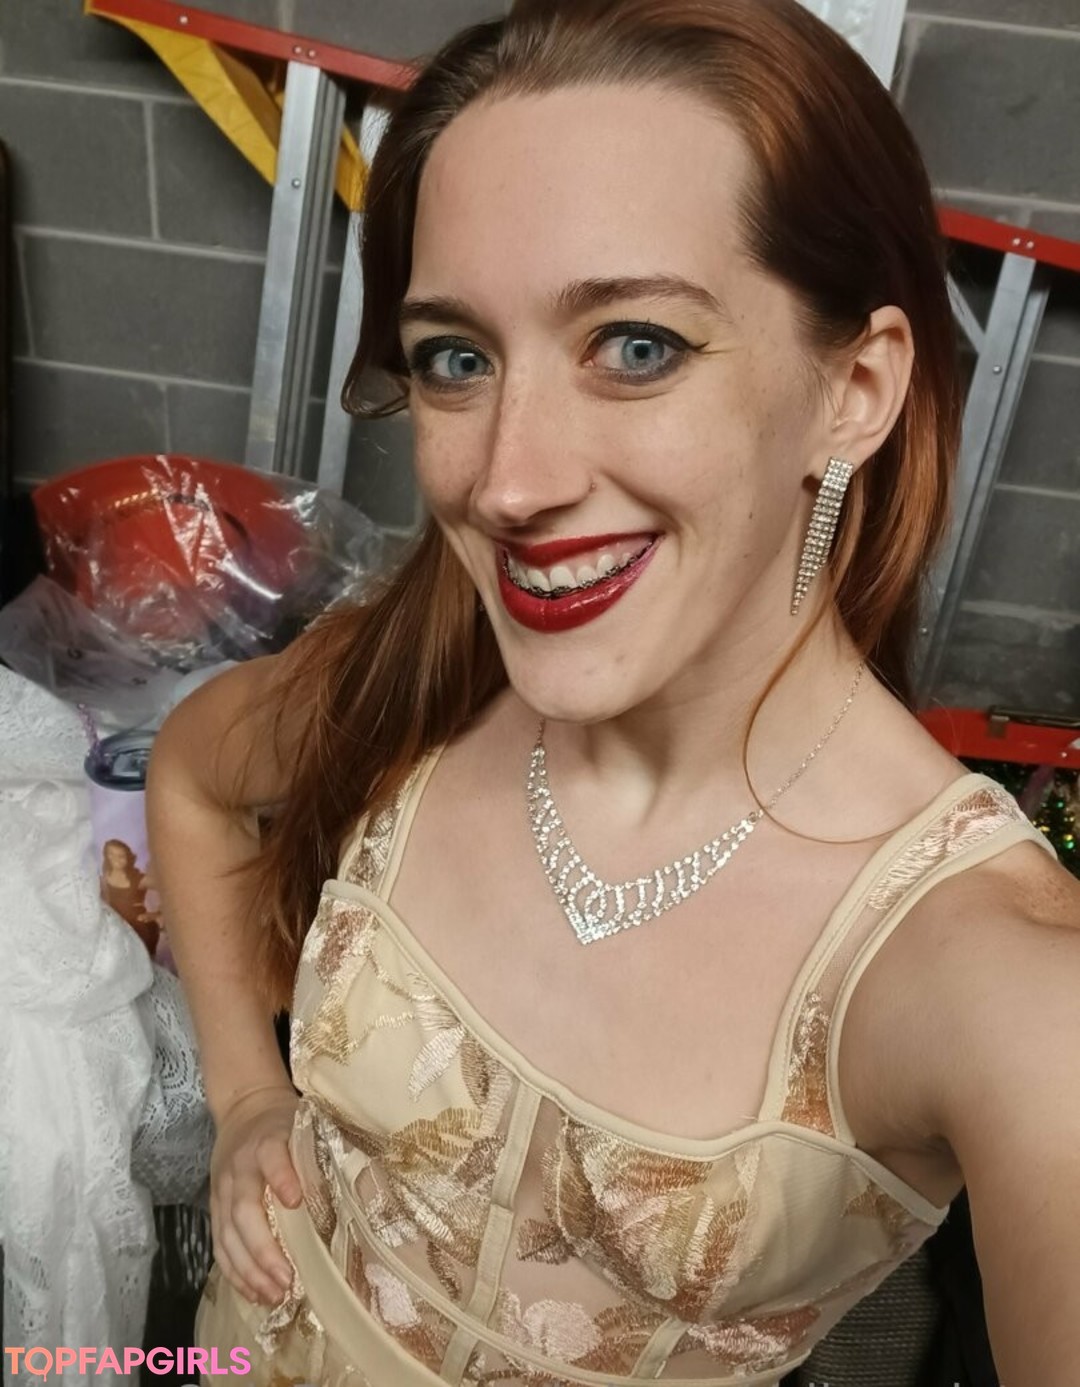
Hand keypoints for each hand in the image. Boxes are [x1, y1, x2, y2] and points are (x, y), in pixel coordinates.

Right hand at [209, 1085, 302, 1304]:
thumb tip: (366, 1184)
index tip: (296, 1201)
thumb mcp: (304, 1125)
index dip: (282, 1178)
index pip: (271, 1157)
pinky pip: (220, 1245)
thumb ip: (321, 1151)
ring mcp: (222, 1190)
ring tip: (273, 1295)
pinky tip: (253, 1292)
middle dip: (263, 1248)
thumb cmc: (284, 1123)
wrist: (244, 1108)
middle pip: (243, 1210)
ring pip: (227, 1235)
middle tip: (287, 1279)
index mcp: (266, 1142)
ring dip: (249, 1269)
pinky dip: (235, 1272)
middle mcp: (239, 1168)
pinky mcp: (214, 1208)